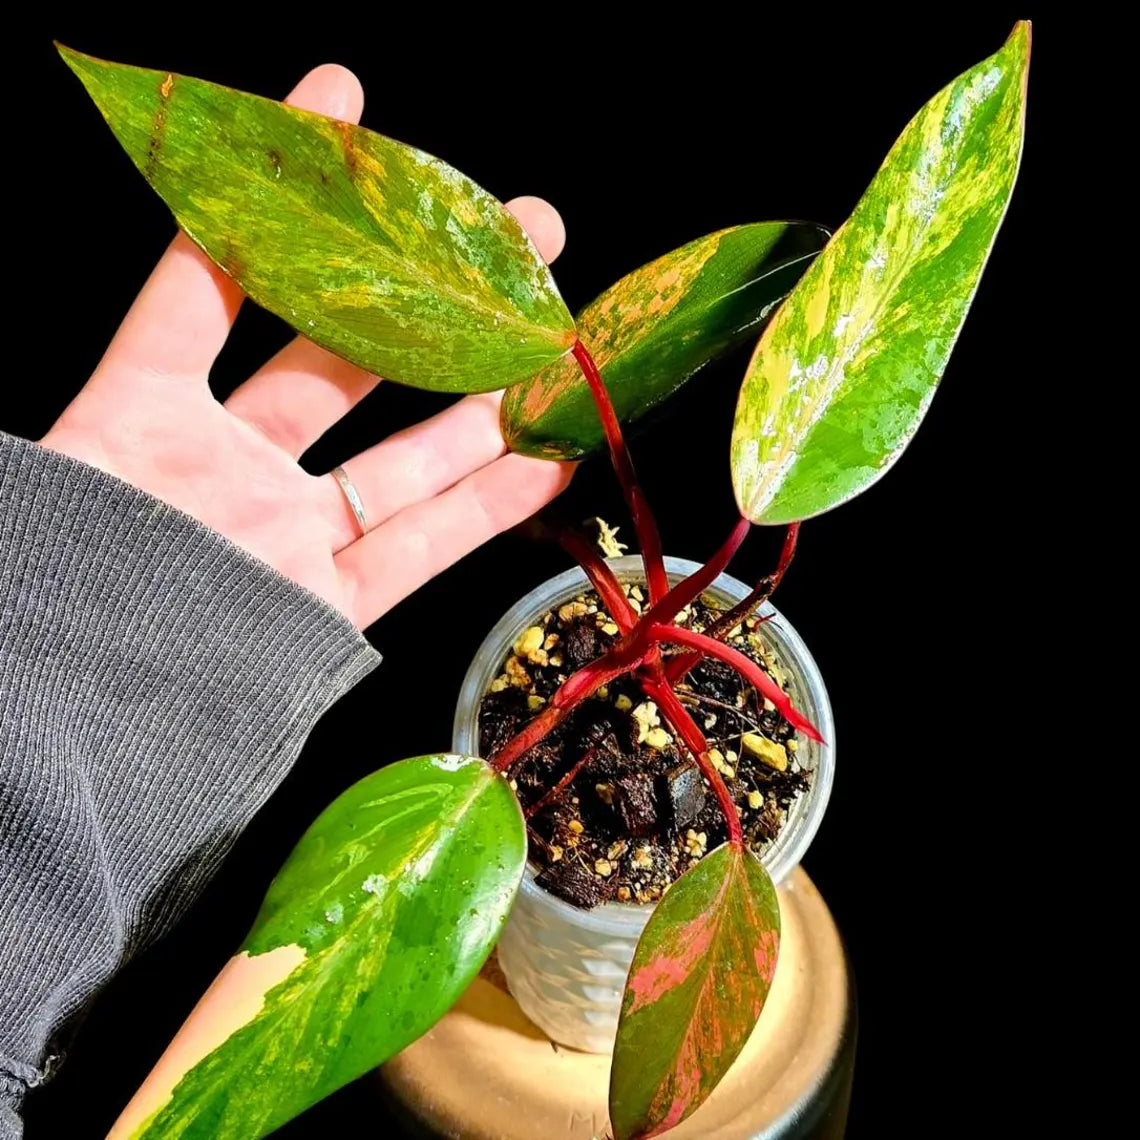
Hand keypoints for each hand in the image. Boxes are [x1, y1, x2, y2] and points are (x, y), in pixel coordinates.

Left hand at [42, 64, 573, 628]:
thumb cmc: (46, 594)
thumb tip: (167, 179)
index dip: (265, 192)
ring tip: (556, 337)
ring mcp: (281, 541)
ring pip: (399, 460)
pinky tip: (547, 456)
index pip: (206, 285)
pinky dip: (485, 505)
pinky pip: (417, 550)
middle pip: (341, 363)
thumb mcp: (69, 452)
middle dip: (427, 291)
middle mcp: (223, 473)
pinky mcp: (326, 612)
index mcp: (137, 421)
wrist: (58, 742)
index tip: (335, 97)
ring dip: (482, 397)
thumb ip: (143, 333)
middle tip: (513, 228)